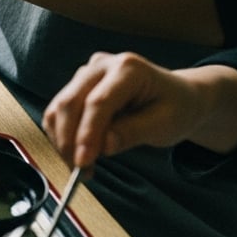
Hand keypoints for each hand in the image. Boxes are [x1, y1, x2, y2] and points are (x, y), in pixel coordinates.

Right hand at [41, 51, 236, 168]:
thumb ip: (134, 132)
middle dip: (69, 140)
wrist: (178, 97)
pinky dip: (63, 136)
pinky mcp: (77, 86)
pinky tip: (78, 154)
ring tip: (81, 167)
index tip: (83, 162)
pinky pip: (60, 112)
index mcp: (128, 68)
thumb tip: (104, 146)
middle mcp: (101, 65)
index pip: (98, 102)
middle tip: (79, 170)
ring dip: (63, 141)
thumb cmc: (176, 107)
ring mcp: (86, 74)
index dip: (87, 133)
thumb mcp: (165, 124)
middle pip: (70, 102)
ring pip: (59, 108)